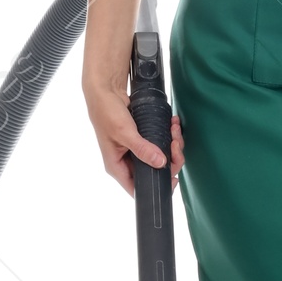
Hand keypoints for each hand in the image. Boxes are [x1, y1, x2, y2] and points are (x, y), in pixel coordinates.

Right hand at [84, 82, 183, 196]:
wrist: (106, 91)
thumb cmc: (106, 113)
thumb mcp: (124, 132)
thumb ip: (142, 149)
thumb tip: (160, 163)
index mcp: (117, 167)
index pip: (137, 188)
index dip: (155, 187)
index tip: (172, 179)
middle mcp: (126, 162)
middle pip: (153, 172)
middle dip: (169, 160)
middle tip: (176, 145)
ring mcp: (135, 150)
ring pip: (159, 157)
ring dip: (172, 146)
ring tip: (174, 130)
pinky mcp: (143, 139)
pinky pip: (160, 143)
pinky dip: (169, 136)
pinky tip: (172, 125)